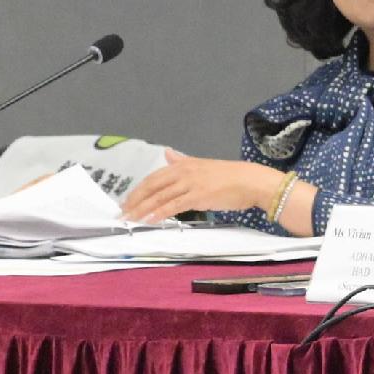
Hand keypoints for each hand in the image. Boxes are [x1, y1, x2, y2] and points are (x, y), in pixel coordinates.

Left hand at [118, 156, 286, 224]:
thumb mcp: (204, 166)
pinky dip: (159, 213)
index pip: (154, 177)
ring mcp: (190, 183)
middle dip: (134, 200)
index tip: (127, 202)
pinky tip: (149, 220)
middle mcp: (184, 171)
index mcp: (184, 164)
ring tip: (129, 219)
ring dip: (142, 209)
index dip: (138, 190)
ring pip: (159, 197)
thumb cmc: (231, 177)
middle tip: (121, 213)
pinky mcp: (198, 196)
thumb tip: (169, 153)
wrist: (252, 181)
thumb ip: (183, 161)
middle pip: (152, 186)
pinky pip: (173, 205)